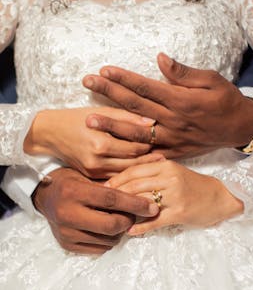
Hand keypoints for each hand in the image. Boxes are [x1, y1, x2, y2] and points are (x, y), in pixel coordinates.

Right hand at [24, 106, 154, 177]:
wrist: (50, 133)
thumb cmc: (77, 118)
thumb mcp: (102, 112)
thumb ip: (127, 118)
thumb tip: (152, 122)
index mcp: (101, 143)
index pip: (135, 148)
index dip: (150, 145)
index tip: (162, 143)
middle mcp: (98, 161)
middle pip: (133, 163)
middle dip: (149, 160)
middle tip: (165, 159)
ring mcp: (94, 171)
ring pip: (126, 173)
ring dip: (140, 169)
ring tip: (156, 166)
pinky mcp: (91, 176)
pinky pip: (115, 177)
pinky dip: (127, 174)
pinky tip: (138, 171)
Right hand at [33, 168, 159, 253]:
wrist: (44, 197)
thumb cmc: (70, 181)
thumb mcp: (87, 176)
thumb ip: (111, 186)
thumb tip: (143, 195)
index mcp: (73, 192)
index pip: (111, 199)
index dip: (135, 203)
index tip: (152, 206)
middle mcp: (68, 214)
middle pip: (111, 225)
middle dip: (129, 221)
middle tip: (134, 214)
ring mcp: (66, 232)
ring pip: (108, 239)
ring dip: (120, 231)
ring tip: (118, 219)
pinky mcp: (67, 245)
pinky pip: (99, 248)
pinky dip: (109, 240)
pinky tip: (107, 229)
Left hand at [83, 53, 252, 157]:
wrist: (238, 128)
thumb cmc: (225, 101)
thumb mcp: (211, 80)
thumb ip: (183, 73)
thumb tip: (160, 59)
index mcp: (180, 100)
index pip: (145, 87)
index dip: (123, 78)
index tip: (103, 70)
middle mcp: (172, 121)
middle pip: (135, 106)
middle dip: (109, 93)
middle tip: (87, 83)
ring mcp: (171, 139)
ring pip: (136, 133)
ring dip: (112, 126)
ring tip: (90, 121)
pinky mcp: (173, 153)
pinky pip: (148, 155)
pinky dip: (131, 154)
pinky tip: (112, 152)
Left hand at [107, 160, 243, 234]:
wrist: (219, 197)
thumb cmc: (193, 185)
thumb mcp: (174, 173)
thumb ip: (153, 174)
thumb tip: (126, 181)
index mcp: (166, 166)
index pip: (134, 171)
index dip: (117, 179)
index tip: (104, 187)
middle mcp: (170, 178)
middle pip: (135, 185)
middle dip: (116, 194)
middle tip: (102, 203)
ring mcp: (175, 196)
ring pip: (143, 202)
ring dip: (126, 211)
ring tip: (112, 217)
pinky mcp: (180, 213)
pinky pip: (155, 221)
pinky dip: (141, 227)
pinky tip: (130, 231)